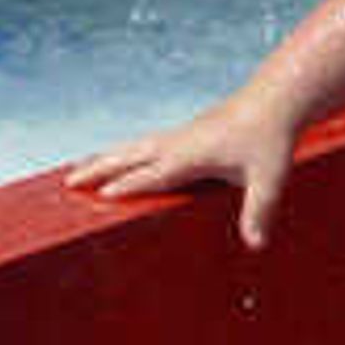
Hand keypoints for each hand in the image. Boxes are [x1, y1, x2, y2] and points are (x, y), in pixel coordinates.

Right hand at [67, 92, 298, 249]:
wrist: (276, 100)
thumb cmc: (270, 138)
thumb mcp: (270, 179)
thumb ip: (259, 211)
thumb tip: (255, 245)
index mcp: (191, 155)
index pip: (152, 174)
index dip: (127, 185)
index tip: (99, 196)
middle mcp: (179, 143)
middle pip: (129, 156)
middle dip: (99, 169)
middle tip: (68, 182)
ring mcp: (180, 136)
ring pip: (132, 148)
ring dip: (105, 159)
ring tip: (78, 170)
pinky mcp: (185, 133)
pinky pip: (144, 145)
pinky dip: (123, 153)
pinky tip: (120, 160)